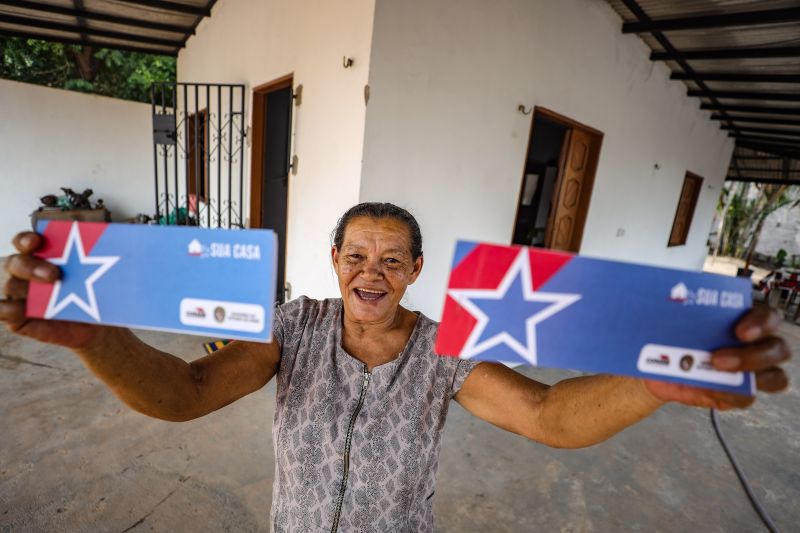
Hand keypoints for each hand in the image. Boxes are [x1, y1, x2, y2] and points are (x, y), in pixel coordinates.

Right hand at [1, 231, 103, 347]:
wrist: (96, 323)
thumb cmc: (93, 292)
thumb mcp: (94, 273)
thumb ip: (93, 258)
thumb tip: (110, 242)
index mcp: (41, 255)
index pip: (24, 241)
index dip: (25, 239)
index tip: (37, 241)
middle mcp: (25, 272)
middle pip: (14, 262)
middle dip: (32, 266)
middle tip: (55, 274)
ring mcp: (19, 294)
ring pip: (9, 284)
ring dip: (26, 288)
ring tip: (48, 294)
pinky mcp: (16, 316)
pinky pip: (2, 310)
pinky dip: (7, 308)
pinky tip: (22, 309)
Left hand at [644, 304, 790, 408]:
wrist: (658, 363)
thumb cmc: (675, 336)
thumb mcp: (676, 321)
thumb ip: (683, 315)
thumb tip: (672, 311)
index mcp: (746, 319)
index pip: (769, 317)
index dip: (761, 323)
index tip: (740, 331)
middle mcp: (757, 344)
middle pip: (778, 349)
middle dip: (752, 355)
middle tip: (718, 358)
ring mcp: (753, 371)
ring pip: (774, 377)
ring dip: (746, 376)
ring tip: (713, 372)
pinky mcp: (740, 392)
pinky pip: (745, 398)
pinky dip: (727, 395)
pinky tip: (707, 389)